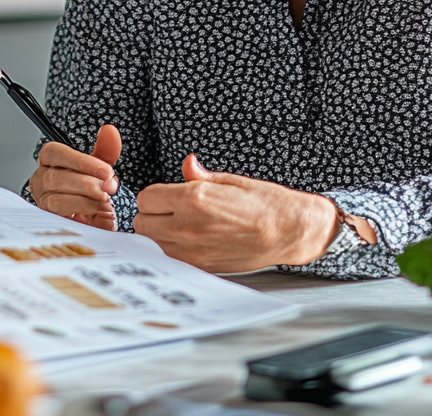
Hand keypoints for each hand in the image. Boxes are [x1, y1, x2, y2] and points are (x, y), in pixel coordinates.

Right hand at [29, 124, 120, 230]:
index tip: (106, 171)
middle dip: (86, 184)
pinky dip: (83, 220)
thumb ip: (105, 149)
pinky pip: (61, 222)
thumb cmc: (86, 185)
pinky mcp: (49, 222)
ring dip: (85, 202)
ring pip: (56, 201)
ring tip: (105, 203)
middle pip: (55, 178)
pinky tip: (99, 217)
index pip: (55, 153)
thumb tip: (110, 131)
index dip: (81, 162)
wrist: (86, 214)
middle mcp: (40, 179)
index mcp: (49, 160)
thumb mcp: (97, 166)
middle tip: (109, 188)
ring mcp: (42, 201)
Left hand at [134, 155, 339, 271]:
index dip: (155, 196)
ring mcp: (193, 250)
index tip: (166, 195)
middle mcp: (188, 226)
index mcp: (194, 199)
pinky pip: (169, 258)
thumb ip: (200, 176)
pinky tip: (188, 241)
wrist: (288, 232)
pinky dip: (171, 250)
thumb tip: (187, 165)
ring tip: (178, 226)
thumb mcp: (230, 181)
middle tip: (169, 211)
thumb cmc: (265, 204)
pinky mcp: (201, 267)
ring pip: (151, 244)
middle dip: (152, 215)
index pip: (146, 198)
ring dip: (158, 234)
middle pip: (142, 223)